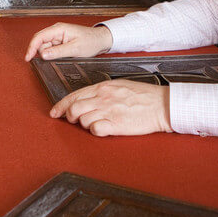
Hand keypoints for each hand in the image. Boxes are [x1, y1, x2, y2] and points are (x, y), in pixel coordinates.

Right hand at [24, 23, 111, 61]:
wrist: (100, 40)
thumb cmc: (91, 41)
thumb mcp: (75, 49)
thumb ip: (58, 52)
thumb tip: (43, 55)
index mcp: (59, 29)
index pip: (39, 37)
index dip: (31, 48)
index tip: (28, 58)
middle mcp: (56, 31)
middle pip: (40, 42)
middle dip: (43, 53)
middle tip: (54, 59)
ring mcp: (58, 36)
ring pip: (45, 47)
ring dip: (50, 54)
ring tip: (65, 55)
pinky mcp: (60, 41)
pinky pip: (51, 49)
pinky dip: (53, 54)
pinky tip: (62, 55)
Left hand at [50, 79, 171, 135]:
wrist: (162, 104)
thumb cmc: (144, 96)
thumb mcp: (120, 86)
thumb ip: (102, 91)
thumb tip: (87, 98)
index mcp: (103, 87)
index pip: (74, 95)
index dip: (61, 105)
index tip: (55, 112)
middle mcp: (103, 98)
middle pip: (74, 108)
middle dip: (70, 116)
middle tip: (73, 121)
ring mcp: (109, 111)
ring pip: (82, 120)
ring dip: (85, 124)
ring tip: (96, 123)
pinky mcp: (116, 124)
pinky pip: (95, 129)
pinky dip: (95, 131)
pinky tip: (103, 128)